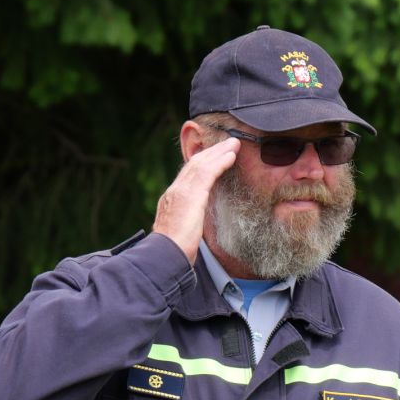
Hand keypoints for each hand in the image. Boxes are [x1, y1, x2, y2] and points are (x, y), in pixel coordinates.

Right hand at [152, 136, 238, 263]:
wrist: (166, 255)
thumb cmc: (175, 252)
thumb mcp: (181, 233)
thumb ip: (188, 224)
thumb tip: (195, 226)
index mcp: (171, 200)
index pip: (187, 176)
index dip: (202, 163)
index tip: (214, 156)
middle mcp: (174, 191)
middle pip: (194, 164)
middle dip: (212, 152)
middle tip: (227, 143)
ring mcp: (181, 191)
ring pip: (201, 164)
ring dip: (219, 152)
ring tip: (233, 145)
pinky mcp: (191, 195)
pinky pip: (208, 173)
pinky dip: (220, 162)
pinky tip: (231, 157)